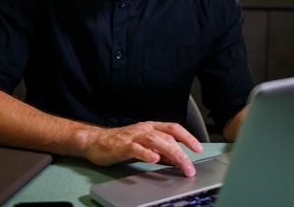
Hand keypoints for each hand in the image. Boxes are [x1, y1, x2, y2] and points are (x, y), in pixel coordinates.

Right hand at [83, 121, 203, 176]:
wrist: (95, 141)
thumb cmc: (120, 143)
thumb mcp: (144, 145)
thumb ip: (160, 151)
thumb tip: (177, 159)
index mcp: (151, 127)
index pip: (174, 128)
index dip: (188, 137)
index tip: (198, 148)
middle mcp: (144, 129)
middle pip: (168, 136)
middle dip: (182, 151)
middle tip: (190, 166)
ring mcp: (134, 136)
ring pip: (156, 141)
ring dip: (171, 152)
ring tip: (181, 162)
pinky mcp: (122, 146)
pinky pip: (136, 149)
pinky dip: (146, 153)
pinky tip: (154, 159)